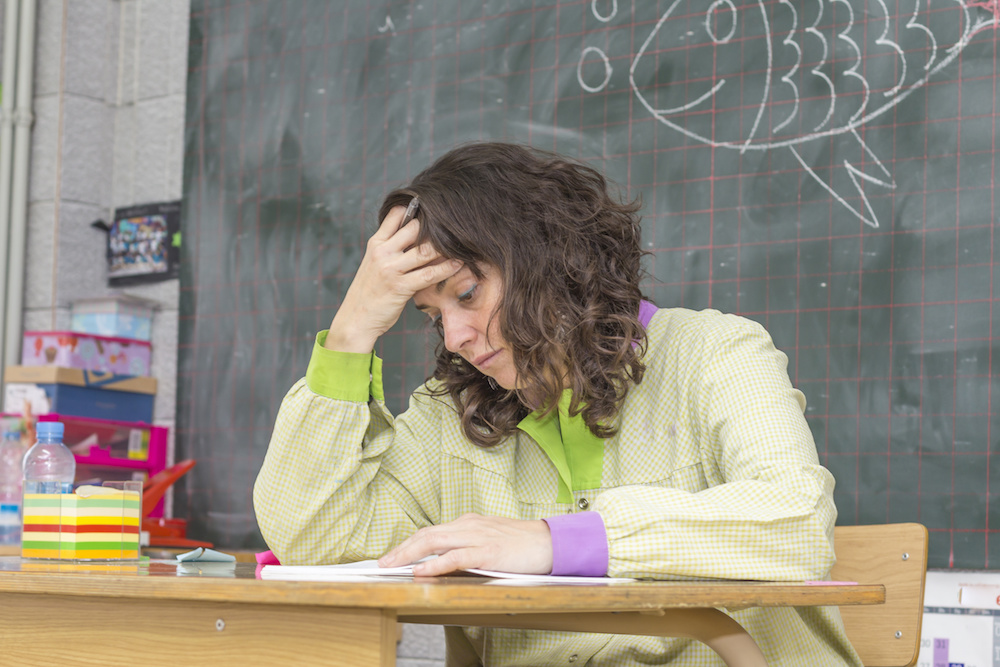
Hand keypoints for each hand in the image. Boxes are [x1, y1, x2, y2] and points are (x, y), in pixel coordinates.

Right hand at [325, 205, 461, 352]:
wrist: (355, 319)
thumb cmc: (369, 291)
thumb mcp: (374, 263)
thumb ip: (391, 248)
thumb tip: (417, 235)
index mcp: (376, 243)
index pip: (395, 215)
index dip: (415, 209)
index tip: (433, 209)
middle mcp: (382, 252)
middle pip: (414, 228)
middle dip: (435, 227)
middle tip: (455, 228)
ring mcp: (391, 269)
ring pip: (425, 250)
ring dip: (446, 247)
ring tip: (462, 245)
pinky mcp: (401, 287)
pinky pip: (430, 274)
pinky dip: (447, 268)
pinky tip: (458, 264)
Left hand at [378, 513, 553, 576]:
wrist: (550, 542)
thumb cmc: (522, 544)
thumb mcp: (489, 540)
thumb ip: (467, 546)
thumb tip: (443, 560)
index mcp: (468, 523)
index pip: (431, 532)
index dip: (408, 544)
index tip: (392, 556)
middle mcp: (469, 526)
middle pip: (427, 535)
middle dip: (401, 549)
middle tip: (382, 562)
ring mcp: (478, 537)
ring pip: (435, 542)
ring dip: (409, 554)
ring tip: (392, 565)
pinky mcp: (488, 552)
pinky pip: (456, 557)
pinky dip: (436, 565)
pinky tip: (422, 571)